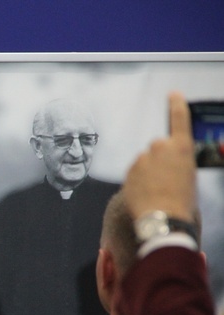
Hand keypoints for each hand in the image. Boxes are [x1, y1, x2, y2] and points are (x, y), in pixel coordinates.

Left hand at [122, 91, 196, 221]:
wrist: (163, 217)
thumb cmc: (182, 200)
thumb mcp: (189, 176)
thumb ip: (177, 162)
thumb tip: (167, 165)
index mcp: (182, 147)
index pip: (179, 119)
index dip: (176, 105)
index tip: (173, 94)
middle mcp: (160, 147)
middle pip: (158, 148)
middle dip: (159, 160)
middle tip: (165, 180)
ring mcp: (143, 158)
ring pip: (145, 163)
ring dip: (148, 173)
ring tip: (156, 191)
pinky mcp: (129, 170)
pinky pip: (135, 174)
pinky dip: (138, 182)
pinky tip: (145, 195)